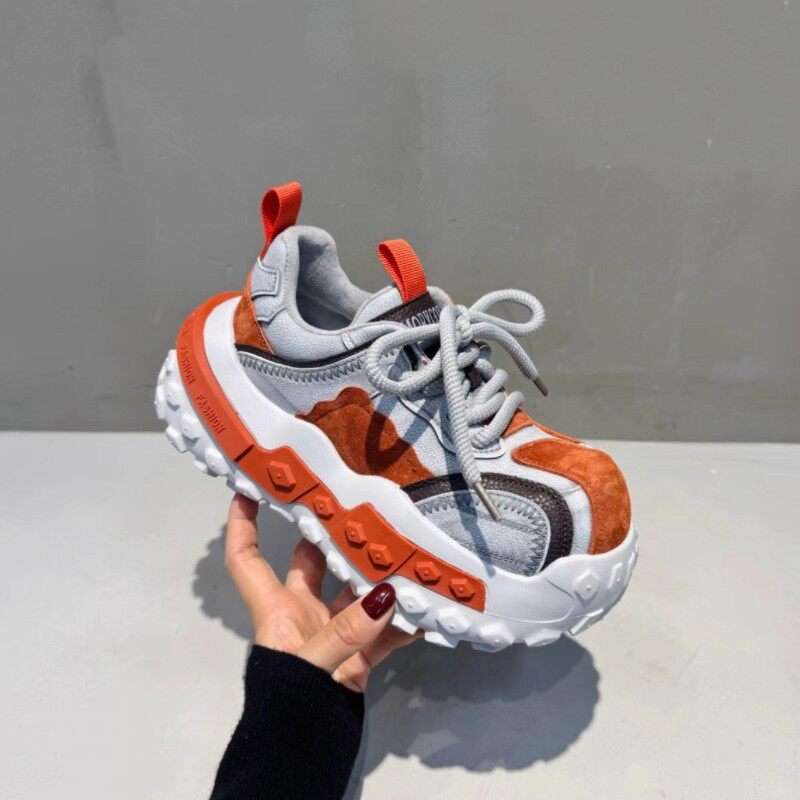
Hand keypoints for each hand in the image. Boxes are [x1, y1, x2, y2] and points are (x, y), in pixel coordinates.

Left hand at [225, 494, 418, 690]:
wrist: (301, 756)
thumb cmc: (286, 706)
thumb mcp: (310, 666)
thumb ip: (345, 632)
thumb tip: (386, 594)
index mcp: (275, 609)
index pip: (247, 559)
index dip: (242, 522)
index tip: (251, 485)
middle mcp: (301, 614)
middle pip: (311, 562)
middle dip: (331, 534)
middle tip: (357, 503)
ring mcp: (331, 633)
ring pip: (355, 592)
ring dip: (377, 575)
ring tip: (403, 547)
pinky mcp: (357, 656)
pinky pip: (384, 632)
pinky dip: (404, 620)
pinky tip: (427, 605)